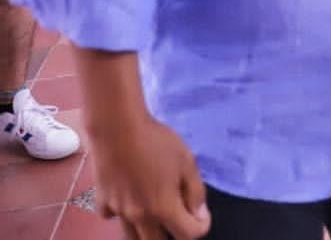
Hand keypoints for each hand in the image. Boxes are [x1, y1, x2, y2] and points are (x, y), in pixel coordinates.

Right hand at [90, 115, 210, 239]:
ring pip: (132, 236)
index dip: (201, 226)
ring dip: (147, 231)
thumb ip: (195, 192)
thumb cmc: (157, 142)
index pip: (188, 234)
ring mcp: (118, 210)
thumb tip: (199, 214)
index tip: (202, 214)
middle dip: (173, 234)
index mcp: (163, 208)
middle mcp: (139, 216)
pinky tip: (130, 198)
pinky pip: (114, 217)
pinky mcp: (102, 201)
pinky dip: (123, 214)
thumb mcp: (187, 163)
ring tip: (156, 213)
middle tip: (180, 216)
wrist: (118, 129)